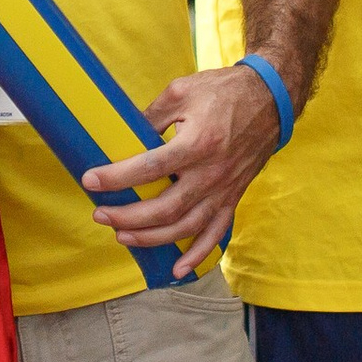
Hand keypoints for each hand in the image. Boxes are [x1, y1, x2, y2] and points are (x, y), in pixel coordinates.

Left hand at [79, 60, 285, 281]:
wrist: (271, 99)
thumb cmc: (223, 91)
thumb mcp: (181, 92)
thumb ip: (151, 116)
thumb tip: (121, 135)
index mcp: (198, 144)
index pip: (149, 168)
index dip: (116, 178)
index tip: (91, 180)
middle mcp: (212, 173)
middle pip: (165, 208)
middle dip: (128, 217)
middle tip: (100, 215)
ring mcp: (225, 190)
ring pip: (185, 227)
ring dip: (152, 238)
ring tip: (122, 236)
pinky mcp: (233, 197)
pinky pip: (216, 233)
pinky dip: (197, 255)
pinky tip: (177, 270)